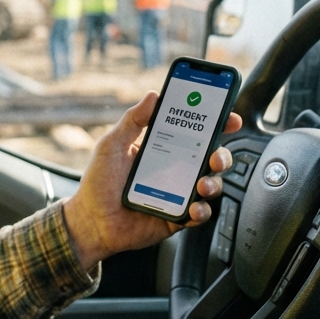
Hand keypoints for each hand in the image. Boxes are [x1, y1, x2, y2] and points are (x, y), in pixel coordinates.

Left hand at [63, 91, 241, 270]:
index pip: (193, 132)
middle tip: (215, 157)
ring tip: (201, 185)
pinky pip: (200, 213)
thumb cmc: (98, 183)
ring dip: (213, 183)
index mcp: (161, 149)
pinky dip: (202, 211)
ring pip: (210, 185)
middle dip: (221, 155)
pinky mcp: (178, 217)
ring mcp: (178, 194)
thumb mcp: (112, 146)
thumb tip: (153, 95)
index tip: (228, 118)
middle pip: (210, 158)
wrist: (91, 223)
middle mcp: (174, 170)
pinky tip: (193, 208)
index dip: (215, 124)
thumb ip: (132, 121)